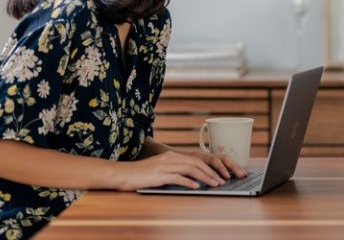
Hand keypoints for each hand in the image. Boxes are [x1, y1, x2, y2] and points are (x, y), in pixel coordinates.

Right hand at [115, 150, 246, 190]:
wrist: (121, 174)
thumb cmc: (140, 175)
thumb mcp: (160, 171)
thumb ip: (174, 172)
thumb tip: (190, 180)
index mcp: (172, 156)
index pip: (196, 160)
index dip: (209, 167)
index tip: (220, 175)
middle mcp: (170, 158)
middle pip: (197, 163)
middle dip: (212, 172)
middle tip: (222, 181)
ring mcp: (165, 166)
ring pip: (191, 169)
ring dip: (205, 177)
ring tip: (215, 184)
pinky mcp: (159, 175)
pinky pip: (178, 177)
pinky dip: (189, 182)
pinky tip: (197, 187)